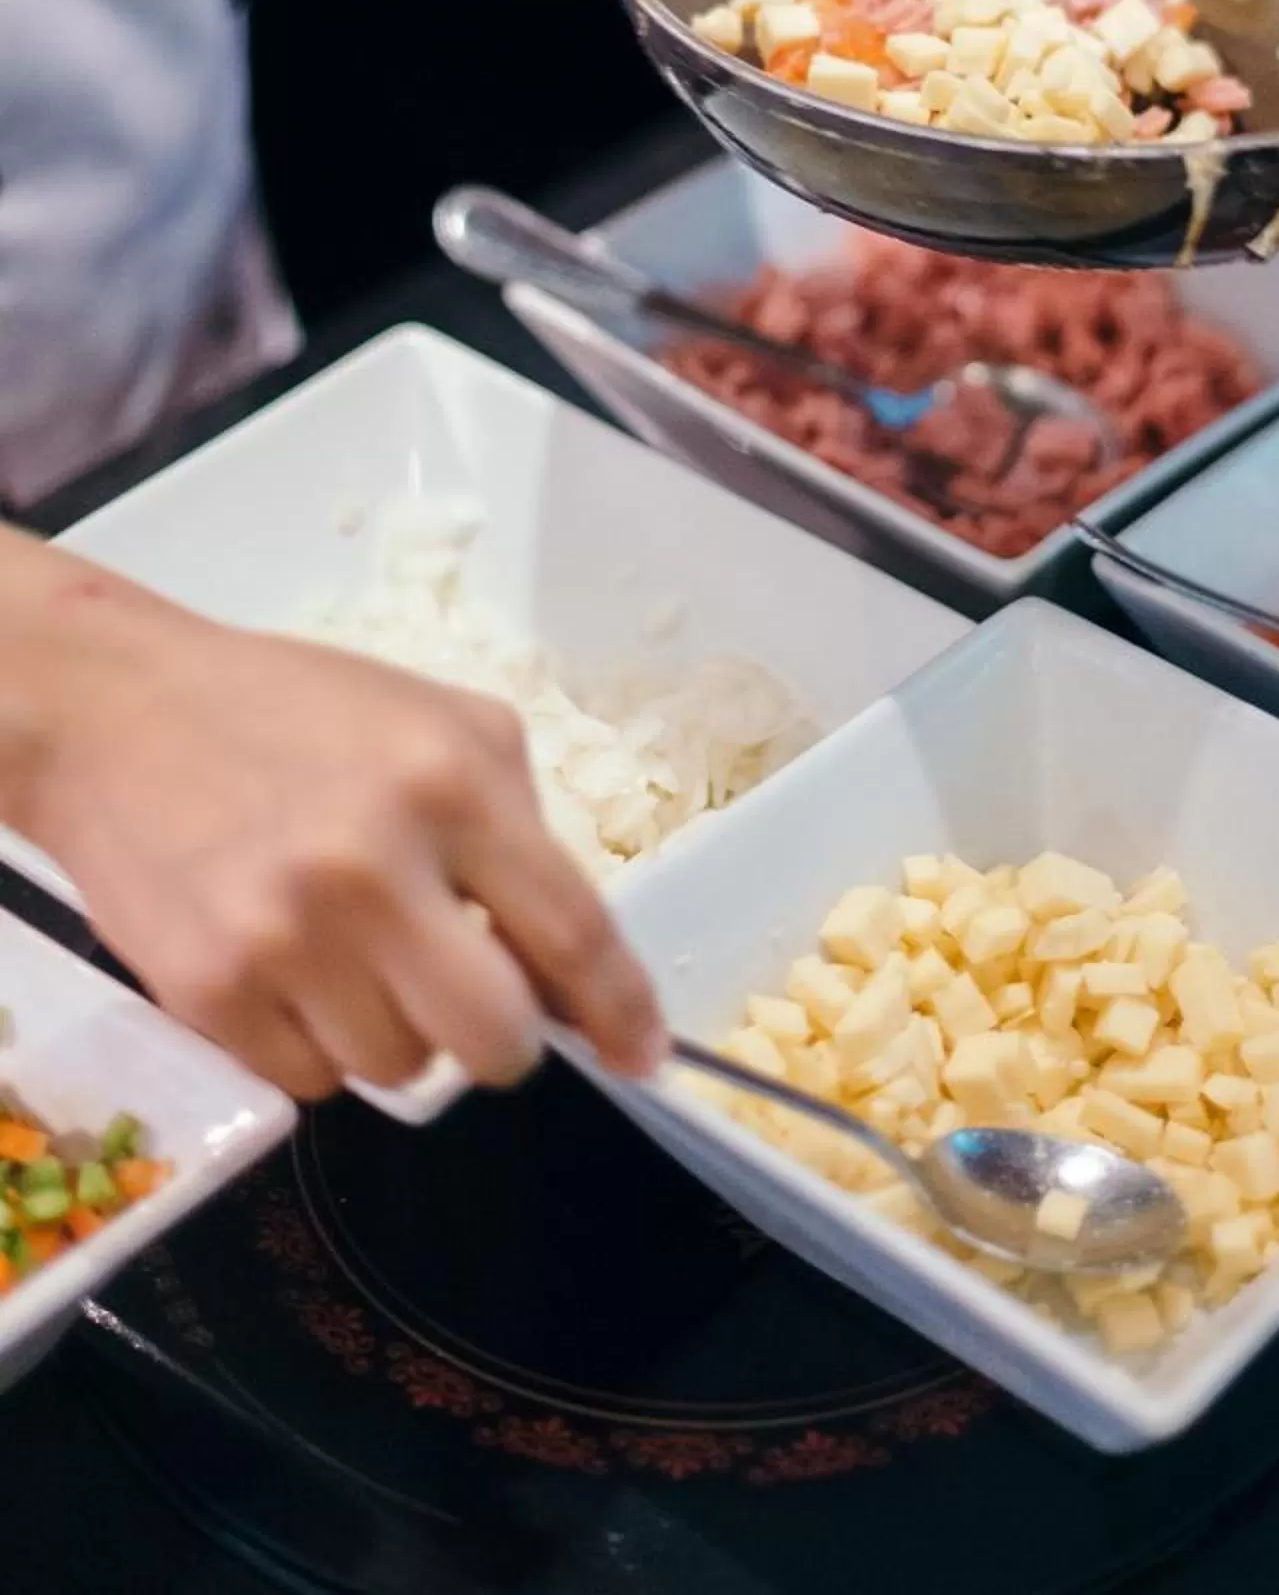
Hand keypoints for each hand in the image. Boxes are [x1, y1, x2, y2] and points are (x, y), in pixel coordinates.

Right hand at [15, 571, 664, 1100]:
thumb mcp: (440, 725)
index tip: (640, 1057)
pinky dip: (317, 1043)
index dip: (618, 1011)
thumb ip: (516, 832)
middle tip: (475, 1004)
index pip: (571, 932)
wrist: (121, 715)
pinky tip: (289, 966)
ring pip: (399, 1071)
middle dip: (502, 1040)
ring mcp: (286, 939)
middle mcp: (375, 867)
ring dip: (397, 1031)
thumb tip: (567, 967)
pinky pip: (309, 1081)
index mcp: (452, 784)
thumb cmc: (297, 713)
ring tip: (352, 950)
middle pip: (493, 1039)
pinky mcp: (210, 995)